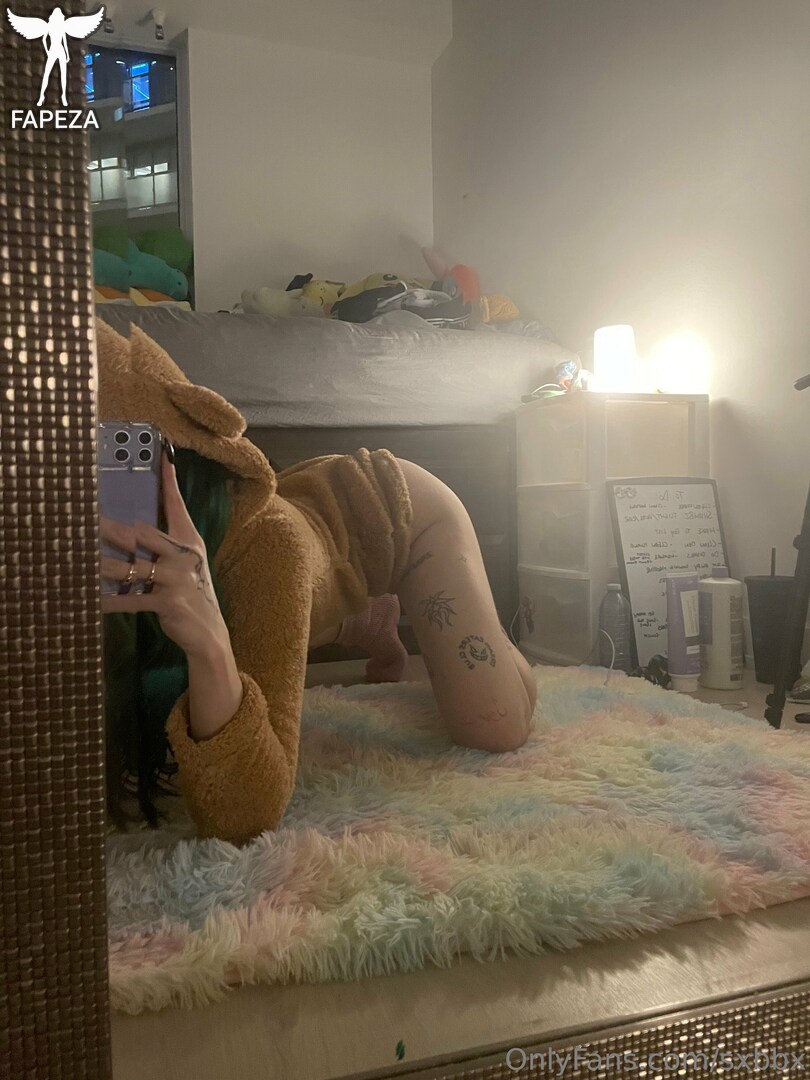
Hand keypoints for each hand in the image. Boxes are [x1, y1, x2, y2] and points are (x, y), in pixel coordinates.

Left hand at [100, 451, 228, 659]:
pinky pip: (131, 599)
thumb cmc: (191, 592)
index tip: (163, 458)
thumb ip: (168, 543)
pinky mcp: (166, 602)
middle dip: (113, 530)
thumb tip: (136, 527)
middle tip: (87, 520)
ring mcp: (175, 579)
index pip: (177, 506)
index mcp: (189, 542)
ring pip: (131, 567)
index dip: (169, 482)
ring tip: (81, 559)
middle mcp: (183, 556)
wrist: (208, 631)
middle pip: (142, 535)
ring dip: (103, 565)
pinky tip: (92, 598)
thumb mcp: (188, 563)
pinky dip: (110, 600)